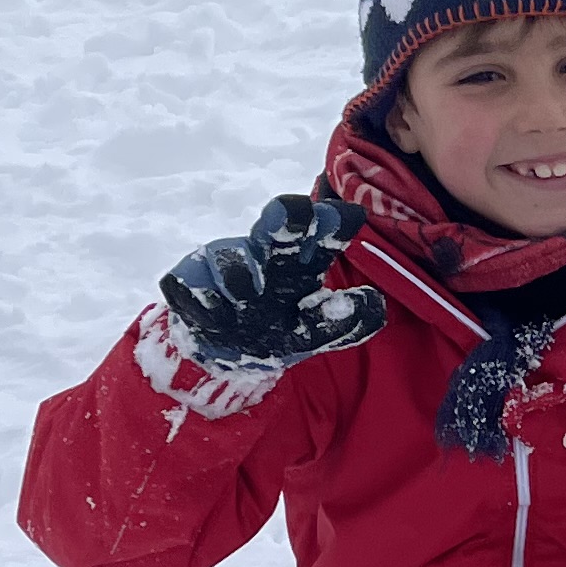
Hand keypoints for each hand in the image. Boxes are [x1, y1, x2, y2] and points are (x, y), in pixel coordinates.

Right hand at [158, 194, 385, 373]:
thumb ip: (345, 321)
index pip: (321, 235)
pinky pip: (192, 284)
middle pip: (278, 225)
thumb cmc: (274, 331)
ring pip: (232, 257)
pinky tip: (213, 316)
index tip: (349, 216)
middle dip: (286, 216)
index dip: (333, 225)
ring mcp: (225, 262)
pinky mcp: (188, 280)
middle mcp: (265, 253)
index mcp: (300, 263)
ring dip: (240, 275)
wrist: (222, 355)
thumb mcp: (312, 333)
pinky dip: (203, 299)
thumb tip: (377, 303)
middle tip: (295, 211)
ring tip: (247, 298)